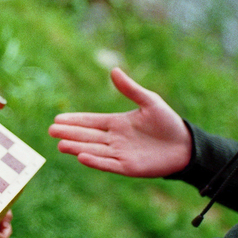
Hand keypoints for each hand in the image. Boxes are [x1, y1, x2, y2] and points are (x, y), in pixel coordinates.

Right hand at [48, 68, 190, 177]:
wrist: (186, 146)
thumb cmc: (168, 122)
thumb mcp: (149, 101)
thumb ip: (130, 89)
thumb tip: (113, 70)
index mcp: (117, 123)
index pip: (91, 121)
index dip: (75, 120)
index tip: (58, 118)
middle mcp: (115, 139)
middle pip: (87, 136)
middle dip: (69, 133)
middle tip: (51, 130)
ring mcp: (120, 154)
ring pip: (93, 150)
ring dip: (77, 147)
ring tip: (60, 144)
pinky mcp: (128, 167)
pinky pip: (107, 163)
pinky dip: (94, 160)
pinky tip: (81, 156)